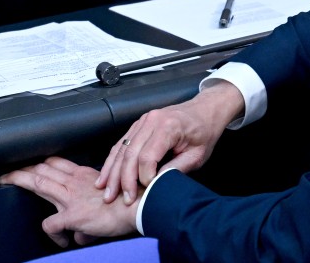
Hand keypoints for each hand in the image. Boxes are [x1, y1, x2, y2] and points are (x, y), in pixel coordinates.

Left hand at [0, 157, 138, 247]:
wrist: (140, 205)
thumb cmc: (129, 199)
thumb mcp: (106, 196)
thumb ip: (89, 208)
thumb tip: (80, 231)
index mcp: (82, 175)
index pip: (55, 162)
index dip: (40, 162)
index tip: (30, 163)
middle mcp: (74, 182)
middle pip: (41, 168)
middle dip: (22, 168)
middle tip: (8, 171)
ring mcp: (71, 197)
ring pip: (38, 182)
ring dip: (19, 179)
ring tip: (7, 180)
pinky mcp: (73, 216)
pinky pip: (51, 224)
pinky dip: (51, 232)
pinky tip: (59, 239)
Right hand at [95, 82, 243, 204]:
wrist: (204, 111)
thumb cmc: (203, 132)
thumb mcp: (198, 155)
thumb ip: (176, 169)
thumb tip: (156, 185)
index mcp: (168, 127)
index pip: (147, 156)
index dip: (144, 177)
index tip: (146, 192)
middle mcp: (151, 121)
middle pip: (130, 152)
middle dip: (122, 179)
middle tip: (118, 198)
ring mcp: (142, 121)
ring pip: (122, 148)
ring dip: (112, 171)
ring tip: (105, 189)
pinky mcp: (138, 124)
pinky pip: (122, 143)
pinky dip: (113, 160)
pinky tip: (107, 174)